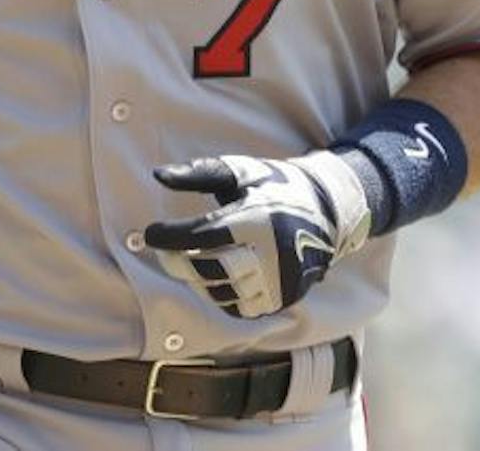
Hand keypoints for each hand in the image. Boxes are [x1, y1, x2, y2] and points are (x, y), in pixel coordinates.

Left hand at [144, 151, 371, 318]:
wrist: (327, 211)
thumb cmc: (274, 186)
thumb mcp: (241, 171)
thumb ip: (199, 173)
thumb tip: (159, 175)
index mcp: (259, 219)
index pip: (204, 235)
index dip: (171, 237)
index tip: (151, 233)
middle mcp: (272, 254)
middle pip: (209, 269)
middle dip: (178, 262)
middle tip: (165, 251)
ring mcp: (280, 281)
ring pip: (222, 292)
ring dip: (198, 279)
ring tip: (191, 261)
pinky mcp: (284, 298)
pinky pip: (241, 309)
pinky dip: (221, 296)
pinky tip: (215, 277)